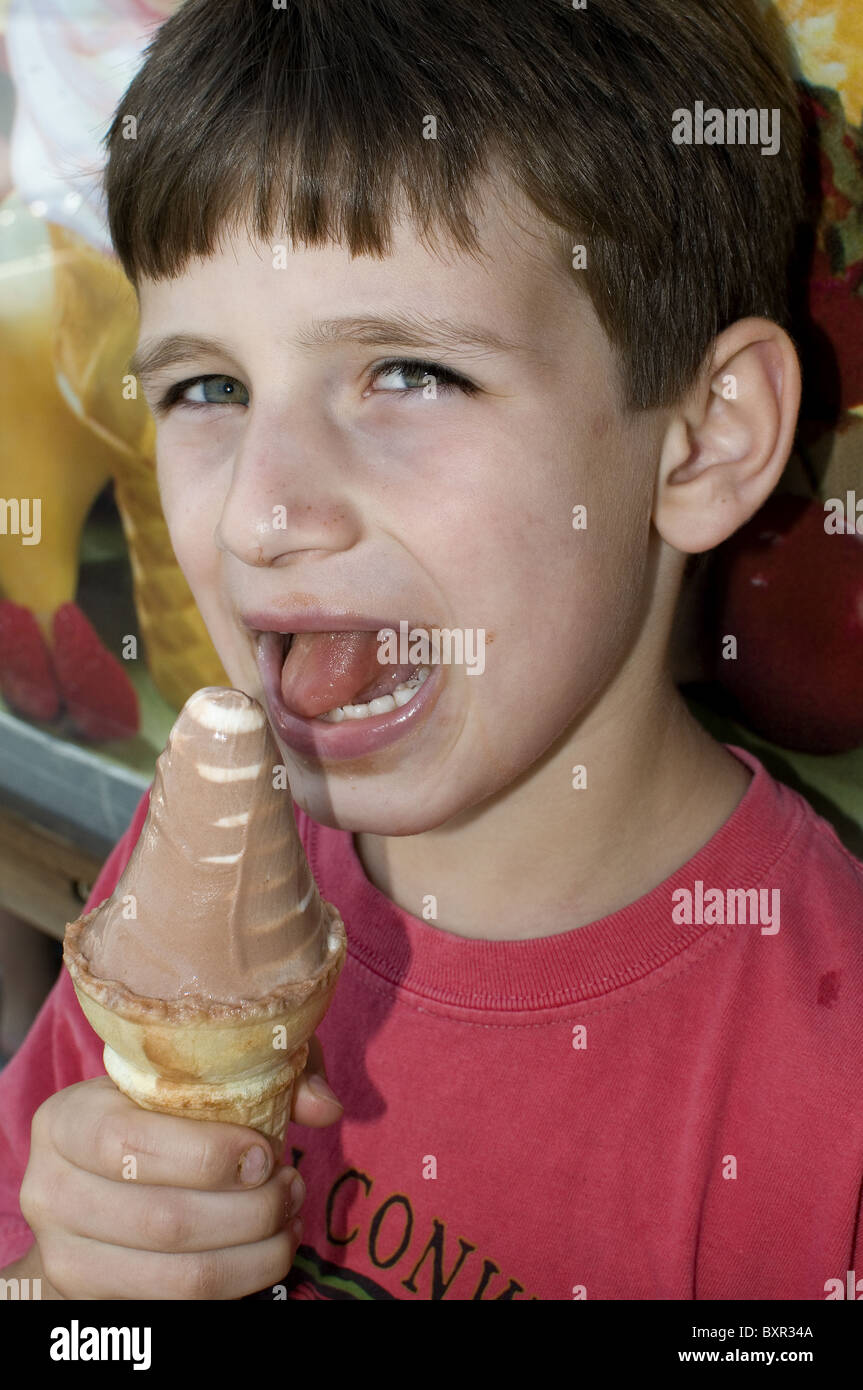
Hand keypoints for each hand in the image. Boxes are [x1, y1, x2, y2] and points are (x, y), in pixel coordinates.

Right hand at [18, 1034, 342, 1299]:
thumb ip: (267, 1074)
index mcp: (66, 1120)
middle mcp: (50, 1189)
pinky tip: (266, 1250)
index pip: (128, 1143)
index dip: (208, 1154)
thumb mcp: (201, 1074)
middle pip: (164, 1220)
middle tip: (291, 1186)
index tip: (264, 1152)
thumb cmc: (159, 1114)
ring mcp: (65, 1253)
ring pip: (179, 1275)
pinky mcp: (93, 1299)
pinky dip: (239, 1282)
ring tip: (288, 1219)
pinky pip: (180, 1305)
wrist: (97, 1178)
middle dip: (250, 1210)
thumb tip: (324, 1106)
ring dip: (255, 1253)